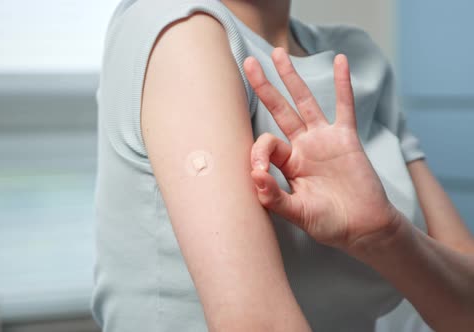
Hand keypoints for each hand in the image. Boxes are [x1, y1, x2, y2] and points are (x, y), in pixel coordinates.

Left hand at [243, 48, 398, 250]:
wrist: (363, 228)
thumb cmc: (329, 223)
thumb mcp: (297, 213)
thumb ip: (275, 197)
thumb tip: (254, 176)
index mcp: (287, 163)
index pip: (266, 144)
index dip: (258, 154)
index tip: (259, 174)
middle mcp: (302, 146)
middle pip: (279, 109)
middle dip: (264, 87)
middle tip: (248, 62)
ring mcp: (324, 139)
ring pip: (304, 101)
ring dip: (292, 77)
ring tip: (278, 53)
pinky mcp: (346, 138)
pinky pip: (344, 106)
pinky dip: (342, 84)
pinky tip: (340, 61)